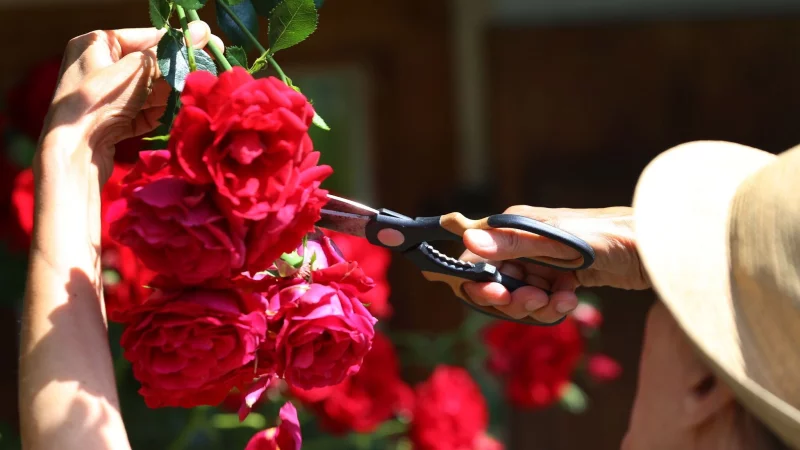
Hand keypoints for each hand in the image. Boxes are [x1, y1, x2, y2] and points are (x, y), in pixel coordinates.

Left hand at [40, 21, 221, 182]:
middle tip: (207, 71)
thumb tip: (202, 30)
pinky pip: (144, 112)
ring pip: (149, 91)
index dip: (177, 42)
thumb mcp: (135, 71)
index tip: (208, 43)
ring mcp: (107, 97)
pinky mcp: (114, 121)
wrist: (74, 151)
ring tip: (195, 95)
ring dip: (171, 95)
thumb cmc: (97, 101)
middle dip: (177, 72)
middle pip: (149, 66)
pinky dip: (160, 114)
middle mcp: (99, 67)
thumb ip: (169, 53)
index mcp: (95, 44)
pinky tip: (177, 114)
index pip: (145, 37)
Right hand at [460, 205, 649, 322]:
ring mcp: (540, 262)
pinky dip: (554, 306)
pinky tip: (573, 299)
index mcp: (514, 227)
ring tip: (563, 301)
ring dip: (537, 306)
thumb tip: (469, 242)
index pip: (475, 258)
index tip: (497, 295)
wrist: (653, 248)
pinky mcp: (559, 277)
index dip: (479, 281)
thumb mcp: (558, 241)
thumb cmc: (607, 236)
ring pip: (519, 297)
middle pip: (496, 283)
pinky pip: (542, 301)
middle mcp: (522, 244)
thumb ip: (513, 243)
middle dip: (513, 299)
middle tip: (538, 301)